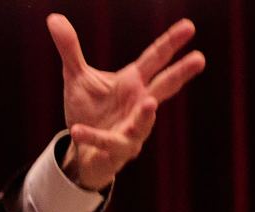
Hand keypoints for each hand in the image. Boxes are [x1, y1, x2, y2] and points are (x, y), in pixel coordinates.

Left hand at [48, 14, 205, 190]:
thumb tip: (54, 18)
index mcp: (134, 82)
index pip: (155, 58)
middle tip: (200, 58)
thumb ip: (70, 49)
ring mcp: (132, 129)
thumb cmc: (89, 110)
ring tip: (150, 103)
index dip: (171, 42)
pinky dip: (92, 136)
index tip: (189, 26)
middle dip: (180, 73)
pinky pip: (105, 143)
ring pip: (143, 122)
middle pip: (164, 86)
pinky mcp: (116, 150)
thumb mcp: (76, 77)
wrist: (82, 150)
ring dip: (147, 114)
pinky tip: (76, 130)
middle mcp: (138, 104)